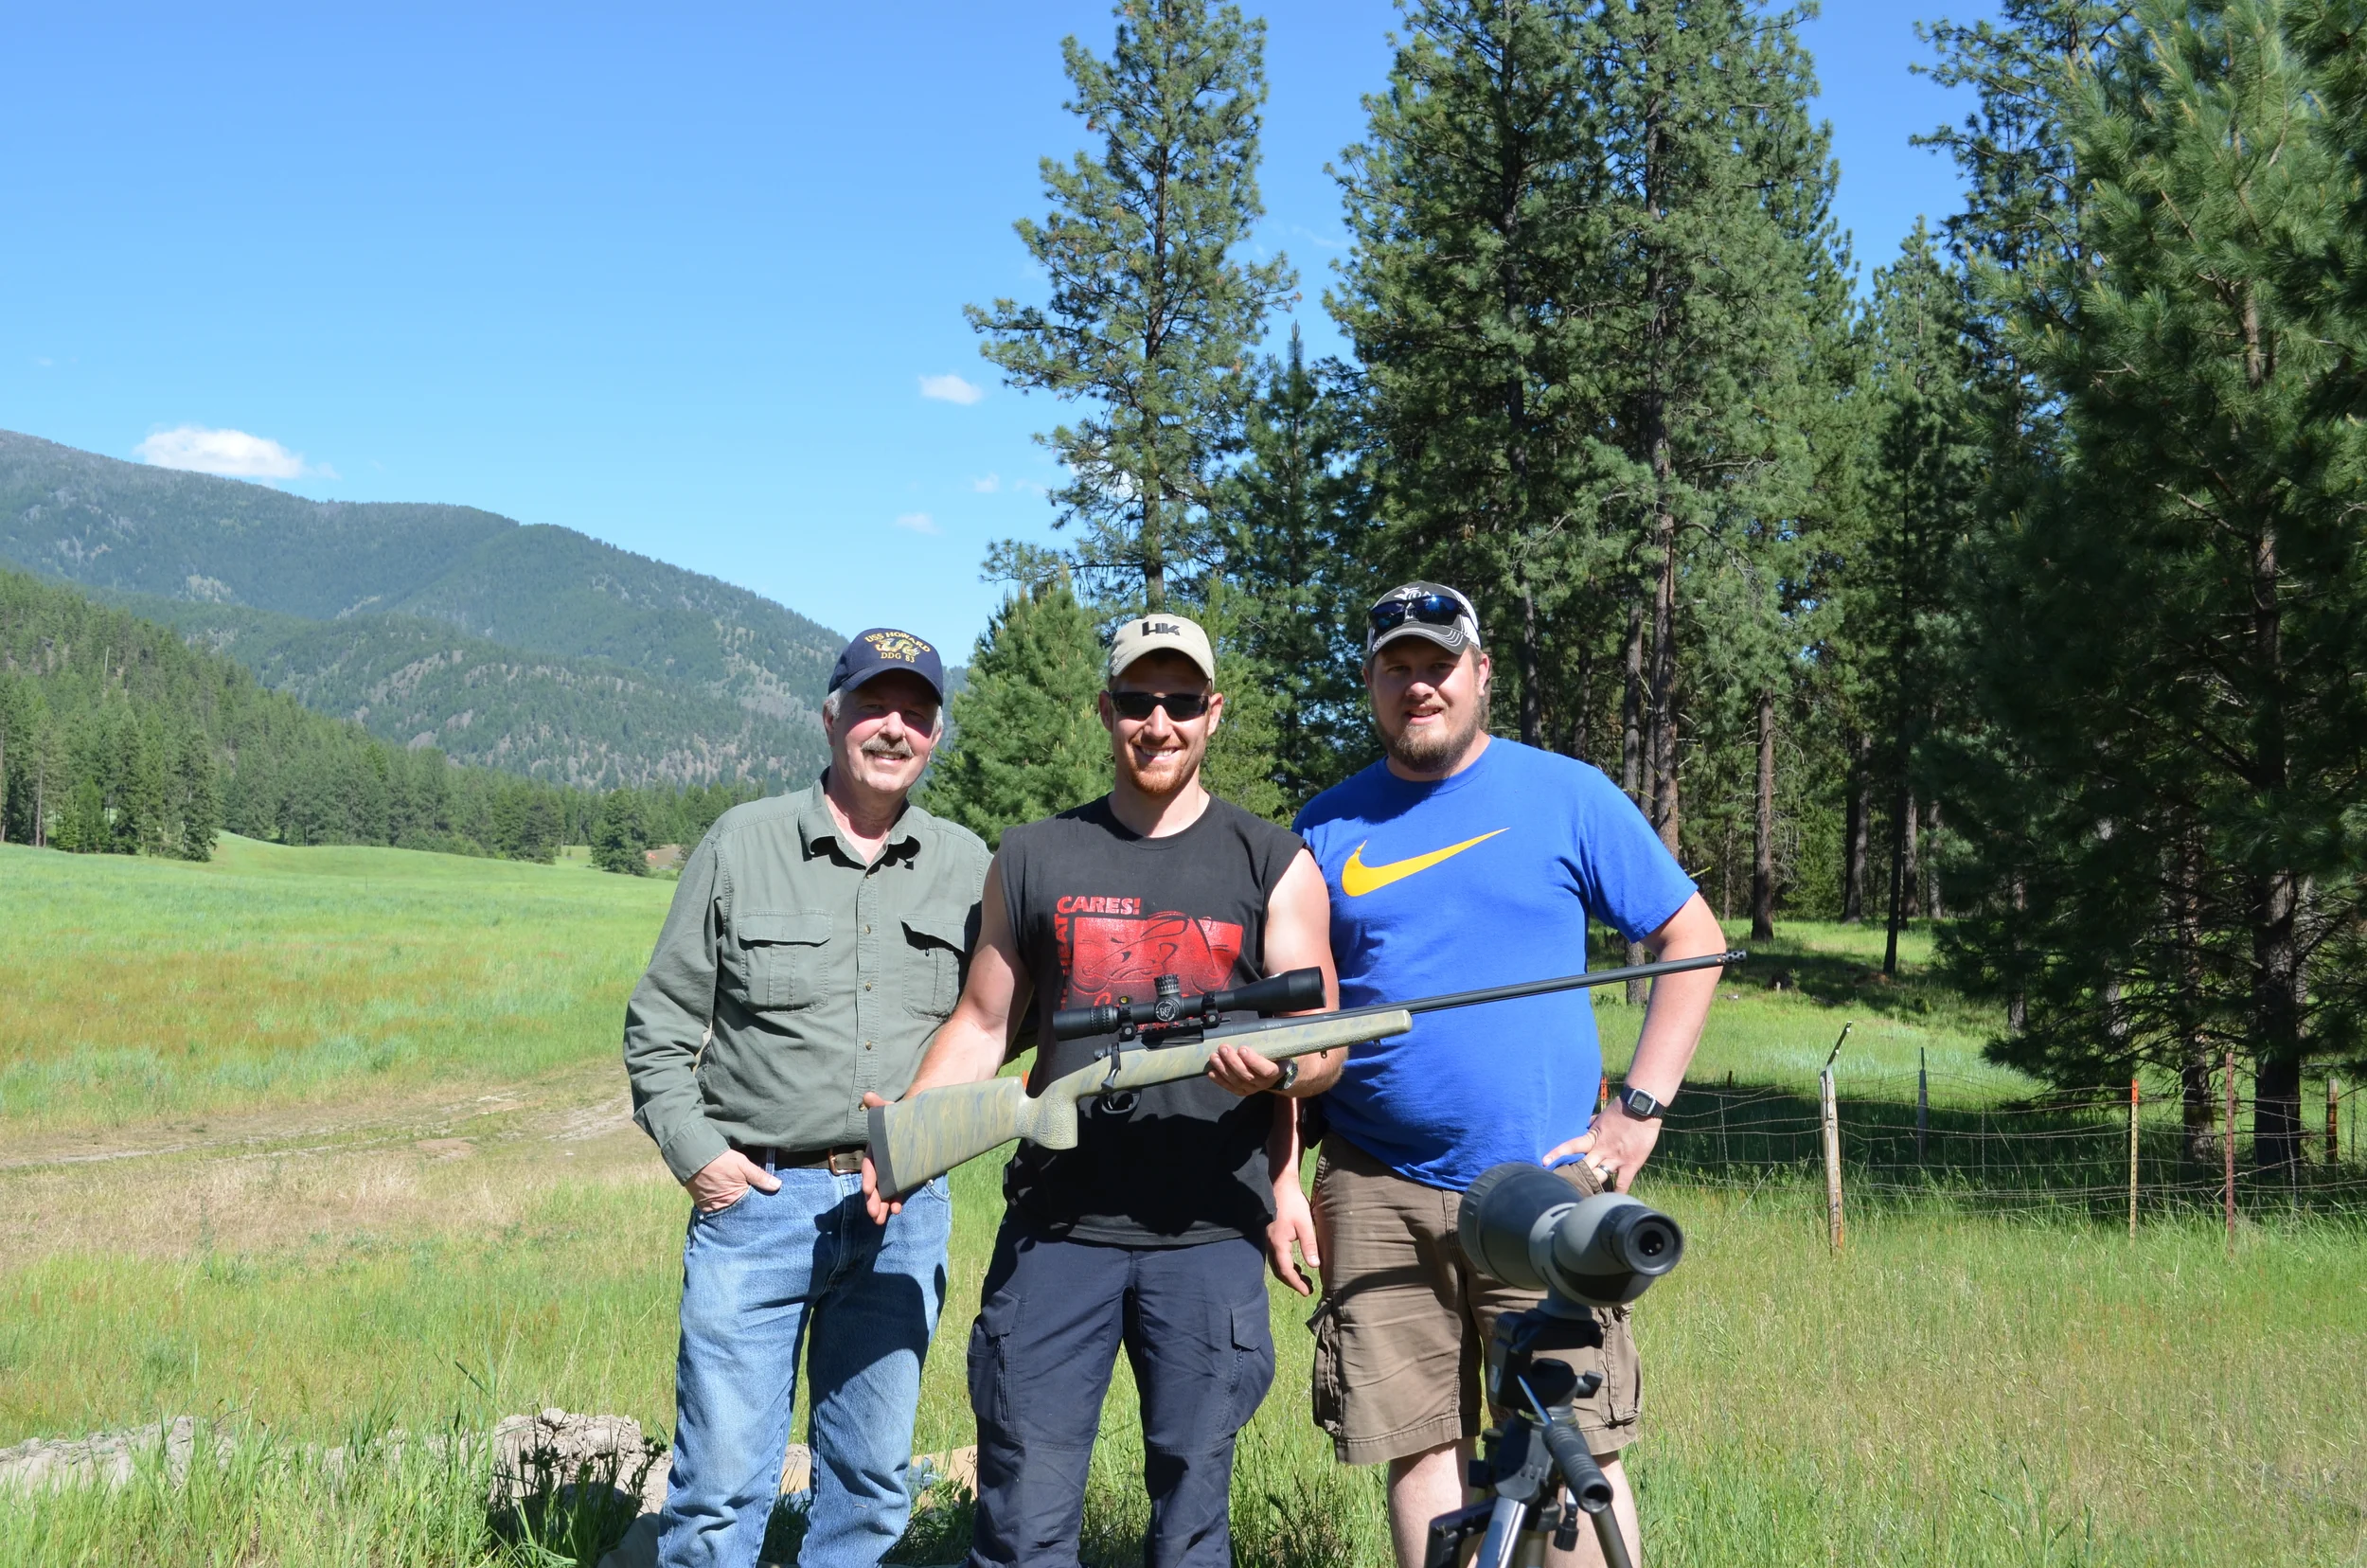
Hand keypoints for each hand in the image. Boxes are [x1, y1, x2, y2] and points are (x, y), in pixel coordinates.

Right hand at [685, 1147, 780, 1213]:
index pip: (752, 1206)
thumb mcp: (743, 1165)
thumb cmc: (720, 1160)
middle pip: (740, 1210)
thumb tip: (777, 1186)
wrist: (692, 1156)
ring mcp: (712, 1208)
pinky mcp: (703, 1206)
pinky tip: (729, 1203)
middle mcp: (724, 1207)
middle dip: (747, 1209)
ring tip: (743, 1207)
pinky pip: (716, 1210)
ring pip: (729, 1211)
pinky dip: (723, 1207)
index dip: (759, 1204)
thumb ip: (760, 1176)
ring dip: (735, 1208)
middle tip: (757, 1209)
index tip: (768, 1204)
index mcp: (736, 1198)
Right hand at [859, 1092, 901, 1222]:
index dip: (868, 1177)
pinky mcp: (904, 1177)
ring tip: (881, 1219)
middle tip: (873, 1214)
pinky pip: (898, 1191)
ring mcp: (893, 1171)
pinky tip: (895, 1210)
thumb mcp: (894, 1111)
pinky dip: (895, 1201)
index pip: (870, 1164)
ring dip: (881, 1205)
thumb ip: (881, 1106)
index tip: (867, 1189)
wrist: (923, 1123)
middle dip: (872, 1199)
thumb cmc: (904, 1116)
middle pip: (875, 1183)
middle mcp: (883, 1162)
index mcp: (877, 1149)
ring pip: (884, 1191)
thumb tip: (868, 1096)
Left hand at [1207, 1042, 1286, 1096]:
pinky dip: (1219, 1080)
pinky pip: (1229, 1087)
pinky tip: (1211, 1072)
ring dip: (1223, 1069)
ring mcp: (1252, 1089)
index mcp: (1276, 1071)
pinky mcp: (1242, 1092)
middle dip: (1233, 1061)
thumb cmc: (1275, 1057)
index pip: (1266, 1070)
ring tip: (1214, 1057)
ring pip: (1236, 1081)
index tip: (1242, 1048)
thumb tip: (1264, 1020)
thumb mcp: (1277, 1049)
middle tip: (1223, 1048)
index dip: (1253, 1060)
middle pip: (1247, 1075)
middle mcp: (1264, 1083)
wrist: (1275, 1076)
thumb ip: (1270, 1041)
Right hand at [1267, 1181, 1320, 1295]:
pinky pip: (1276, 1255)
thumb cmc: (1292, 1204)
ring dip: (1289, 1272)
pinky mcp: (1270, 1234)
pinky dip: (1286, 1263)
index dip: (1296, 1283)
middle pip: (1279, 1270)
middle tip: (1307, 1288)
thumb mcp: (1305, 1224)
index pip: (1286, 1271)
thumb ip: (1309, 1245)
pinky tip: (1296, 1261)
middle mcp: (1270, 1244)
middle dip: (1293, 1281)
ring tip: (1303, 1277)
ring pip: (1277, 1263)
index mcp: (1279, 1244)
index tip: (1307, 1292)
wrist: (1279, 1185)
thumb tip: (1314, 1265)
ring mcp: (1268, 1239)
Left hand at [1544, 1104, 1662, 1193]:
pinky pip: (1622, 1183)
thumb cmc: (1621, 1109)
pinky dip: (1617, 1193)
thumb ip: (1592, 1124)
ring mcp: (1615, 1158)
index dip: (1557, 1153)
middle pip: (1582, 1167)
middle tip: (1565, 1186)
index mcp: (1592, 1137)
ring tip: (1583, 1196)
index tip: (1545, 1162)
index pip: (1571, 1146)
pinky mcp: (1630, 1164)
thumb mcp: (1601, 1116)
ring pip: (1599, 1176)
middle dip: (1574, 1176)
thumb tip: (1584, 1126)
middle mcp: (1601, 1150)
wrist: (1642, 1107)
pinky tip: (1611, 1201)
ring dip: (1591, 1186)